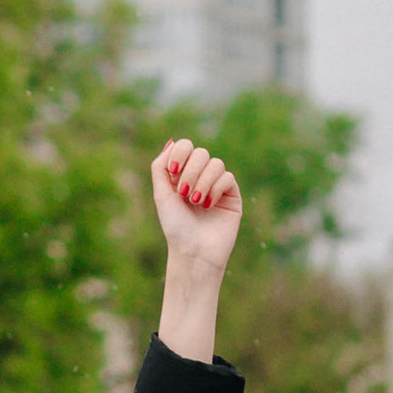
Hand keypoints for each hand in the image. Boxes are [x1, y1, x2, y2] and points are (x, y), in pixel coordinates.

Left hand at [152, 138, 242, 277]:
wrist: (193, 251)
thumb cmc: (175, 227)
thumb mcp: (161, 194)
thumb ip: (160, 167)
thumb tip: (172, 142)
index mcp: (181, 175)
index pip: (186, 146)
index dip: (180, 153)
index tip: (174, 170)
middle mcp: (200, 177)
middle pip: (201, 153)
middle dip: (190, 171)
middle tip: (184, 193)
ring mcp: (217, 185)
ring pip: (215, 163)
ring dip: (202, 182)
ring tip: (196, 202)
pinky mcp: (232, 195)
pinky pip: (227, 177)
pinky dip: (215, 189)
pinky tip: (208, 205)